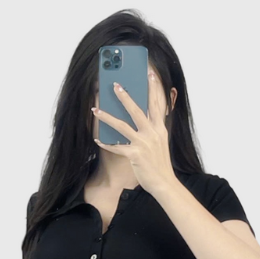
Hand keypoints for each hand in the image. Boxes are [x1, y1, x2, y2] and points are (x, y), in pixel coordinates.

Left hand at [91, 71, 177, 196]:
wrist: (164, 183)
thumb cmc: (160, 164)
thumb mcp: (161, 142)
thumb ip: (154, 129)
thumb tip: (143, 117)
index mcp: (160, 129)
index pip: (157, 105)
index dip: (153, 88)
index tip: (150, 74)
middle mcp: (152, 133)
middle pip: (137, 110)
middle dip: (125, 96)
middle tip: (115, 84)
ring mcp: (143, 144)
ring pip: (122, 126)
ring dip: (107, 116)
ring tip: (95, 109)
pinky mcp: (135, 155)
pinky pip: (117, 147)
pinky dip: (106, 144)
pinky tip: (97, 139)